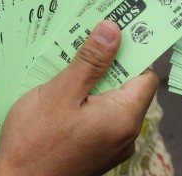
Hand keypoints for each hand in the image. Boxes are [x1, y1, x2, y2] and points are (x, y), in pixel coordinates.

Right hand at [0, 20, 158, 175]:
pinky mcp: (96, 151)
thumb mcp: (62, 92)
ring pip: (110, 100)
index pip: (146, 75)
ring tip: (69, 64)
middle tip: (85, 41)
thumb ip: (91, 61)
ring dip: (93, 80)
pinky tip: (63, 91)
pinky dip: (86, 100)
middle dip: (107, 62)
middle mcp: (125, 134)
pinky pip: (99, 116)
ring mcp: (111, 145)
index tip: (115, 31)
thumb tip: (114, 31)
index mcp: (124, 117)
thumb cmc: (35, 142)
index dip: (133, 51)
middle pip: (127, 86)